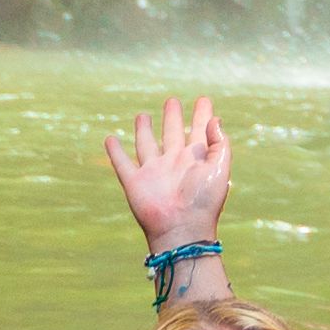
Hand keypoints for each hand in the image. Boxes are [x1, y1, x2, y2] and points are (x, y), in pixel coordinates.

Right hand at [105, 94, 230, 252]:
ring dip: (144, 130)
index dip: (202, 115)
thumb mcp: (219, 169)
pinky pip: (122, 163)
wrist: (182, 229)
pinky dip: (114, 152)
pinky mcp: (135, 183)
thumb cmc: (204, 202)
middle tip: (171, 102)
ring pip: (146, 144)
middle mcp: (174, 162)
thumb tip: (214, 119)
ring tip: (142, 115)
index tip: (204, 100)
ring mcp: (154, 172)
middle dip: (172, 117)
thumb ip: (219, 144)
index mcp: (196, 159)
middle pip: (172, 133)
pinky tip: (110, 139)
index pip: (199, 131)